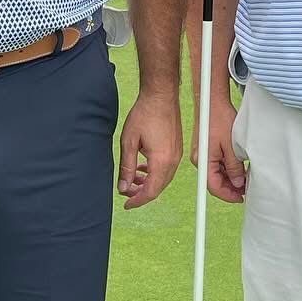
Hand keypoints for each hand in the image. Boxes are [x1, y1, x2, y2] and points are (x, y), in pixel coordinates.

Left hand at [118, 86, 182, 208]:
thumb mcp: (129, 142)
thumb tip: (123, 187)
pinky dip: (155, 174)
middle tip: (126, 192)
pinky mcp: (177, 149)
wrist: (161, 96)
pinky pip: (167, 169)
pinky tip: (143, 167)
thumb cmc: (145, 114)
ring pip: (163, 179)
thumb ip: (126, 167)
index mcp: (162, 161)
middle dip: (142, 193)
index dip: (137, 201)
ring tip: (133, 180)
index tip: (126, 204)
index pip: (151, 191)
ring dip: (148, 183)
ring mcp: (177, 155)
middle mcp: (173, 161)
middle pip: (158, 188)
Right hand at [191, 93, 246, 203]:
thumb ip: (234, 167)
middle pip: (214, 181)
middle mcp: (199, 160)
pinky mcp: (206, 149)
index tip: (240, 198)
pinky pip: (216, 164)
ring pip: (216, 173)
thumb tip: (238, 183)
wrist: (212, 102)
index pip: (214, 186)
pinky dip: (227, 169)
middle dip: (230, 188)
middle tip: (246, 190)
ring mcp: (202, 155)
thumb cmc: (219, 119)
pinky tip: (238, 169)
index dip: (228, 195)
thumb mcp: (231, 146)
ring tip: (245, 179)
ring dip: (230, 178)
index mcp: (203, 161)